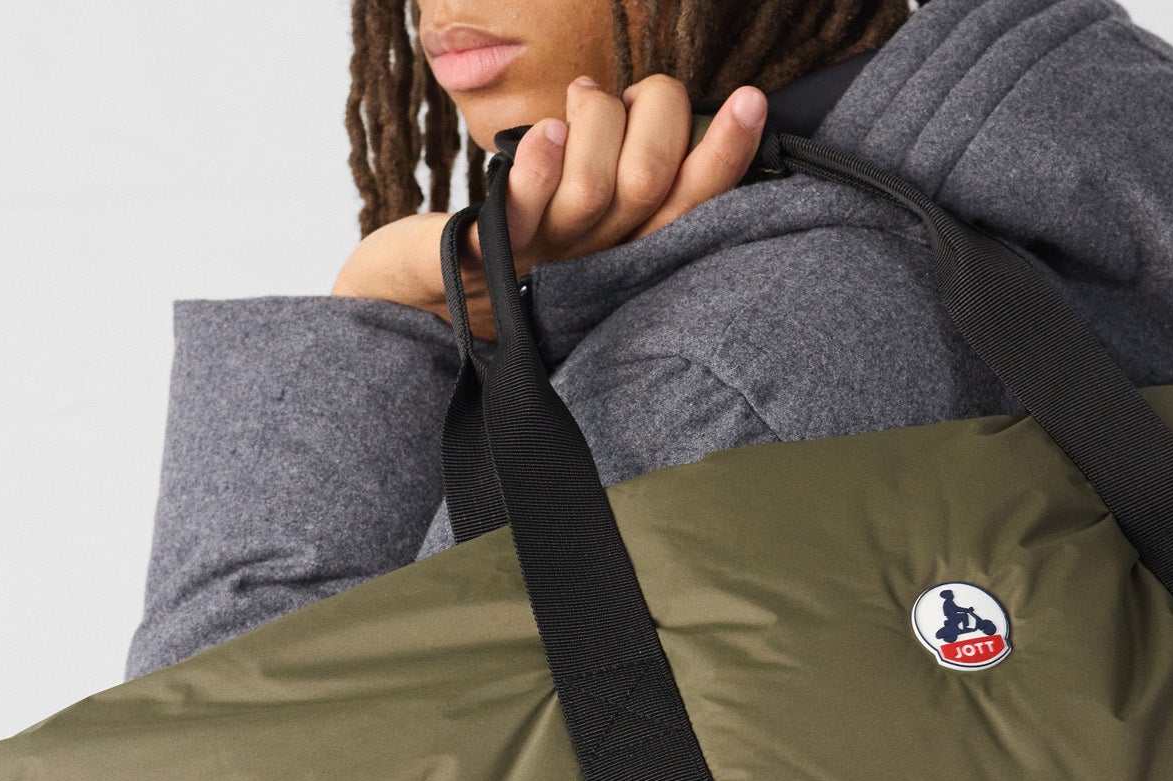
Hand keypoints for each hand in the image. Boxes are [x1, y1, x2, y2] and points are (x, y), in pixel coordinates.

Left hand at [330, 74, 766, 339]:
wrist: (417, 292)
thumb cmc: (508, 236)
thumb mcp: (578, 199)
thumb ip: (624, 164)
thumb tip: (665, 110)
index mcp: (621, 246)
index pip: (689, 206)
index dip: (725, 157)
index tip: (754, 102)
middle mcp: (591, 258)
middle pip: (649, 187)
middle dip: (654, 118)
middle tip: (624, 95)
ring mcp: (540, 258)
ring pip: (594, 189)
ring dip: (595, 124)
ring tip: (576, 102)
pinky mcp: (483, 251)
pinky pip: (520, 213)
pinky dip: (539, 170)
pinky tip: (550, 134)